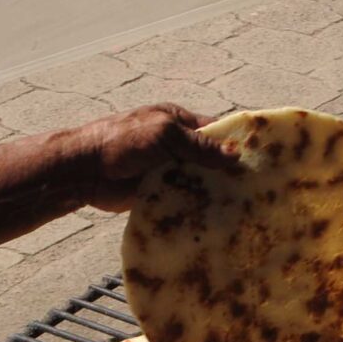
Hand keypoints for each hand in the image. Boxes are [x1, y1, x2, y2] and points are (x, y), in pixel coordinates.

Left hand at [59, 104, 242, 211]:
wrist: (85, 170)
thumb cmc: (123, 141)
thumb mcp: (165, 135)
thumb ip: (198, 145)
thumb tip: (235, 155)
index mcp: (177, 122)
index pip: (214, 131)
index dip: (233, 145)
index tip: (257, 161)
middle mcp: (175, 146)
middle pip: (208, 159)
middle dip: (227, 173)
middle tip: (255, 190)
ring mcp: (167, 170)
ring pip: (197, 182)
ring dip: (212, 192)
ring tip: (243, 208)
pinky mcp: (158, 193)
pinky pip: (183, 200)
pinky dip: (196, 207)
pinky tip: (216, 218)